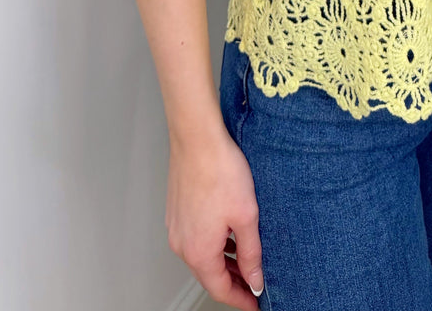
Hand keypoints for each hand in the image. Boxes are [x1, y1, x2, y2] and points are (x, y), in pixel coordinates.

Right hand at [166, 130, 264, 307]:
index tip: (255, 303)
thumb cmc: (220, 170)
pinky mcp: (177, 212)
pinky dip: (213, 245)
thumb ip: (251, 253)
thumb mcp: (246, 216)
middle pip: (209, 275)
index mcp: (199, 251)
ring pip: (202, 257)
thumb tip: (255, 279)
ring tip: (246, 259)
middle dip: (233, 282)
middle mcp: (182, 244)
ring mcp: (176, 228)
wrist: (197, 138)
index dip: (241, 299)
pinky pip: (195, 239)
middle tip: (255, 283)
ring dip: (223, 263)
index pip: (220, 290)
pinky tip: (229, 234)